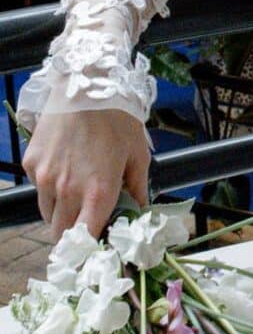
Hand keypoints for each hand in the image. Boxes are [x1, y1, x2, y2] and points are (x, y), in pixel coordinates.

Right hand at [22, 109, 150, 240]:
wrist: (86, 84)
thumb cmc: (118, 120)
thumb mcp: (138, 156)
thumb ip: (138, 189)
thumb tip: (139, 211)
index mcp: (98, 194)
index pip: (86, 239)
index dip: (90, 248)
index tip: (97, 248)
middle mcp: (67, 190)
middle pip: (61, 233)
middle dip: (73, 236)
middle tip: (86, 225)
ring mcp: (45, 177)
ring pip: (48, 213)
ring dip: (61, 213)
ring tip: (76, 196)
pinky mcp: (32, 163)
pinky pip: (39, 189)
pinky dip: (50, 189)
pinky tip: (64, 170)